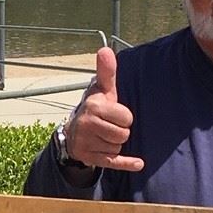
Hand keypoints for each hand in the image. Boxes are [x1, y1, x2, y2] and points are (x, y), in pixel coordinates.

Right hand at [64, 47, 143, 171]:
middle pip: (123, 134)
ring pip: (118, 147)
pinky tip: (139, 163)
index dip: (124, 117)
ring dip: (115, 143)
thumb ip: (107, 72)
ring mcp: (87, 143)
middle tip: (109, 126)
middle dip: (120, 131)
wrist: (73, 133)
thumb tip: (104, 49)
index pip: (126, 117)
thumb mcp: (101, 90)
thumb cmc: (95, 108)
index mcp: (94, 106)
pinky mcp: (89, 158)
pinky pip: (113, 162)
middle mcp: (88, 124)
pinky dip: (126, 163)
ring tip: (104, 136)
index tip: (114, 115)